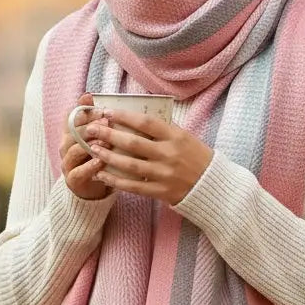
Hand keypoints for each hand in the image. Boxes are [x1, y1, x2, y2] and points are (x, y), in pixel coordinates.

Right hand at [61, 94, 112, 200]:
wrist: (92, 187)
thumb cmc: (95, 157)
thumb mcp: (95, 136)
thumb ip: (92, 117)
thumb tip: (87, 94)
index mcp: (70, 133)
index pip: (72, 118)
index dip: (84, 112)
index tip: (101, 109)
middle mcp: (65, 147)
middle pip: (72, 133)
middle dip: (89, 126)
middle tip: (106, 122)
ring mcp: (67, 163)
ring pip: (74, 151)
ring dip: (90, 145)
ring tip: (105, 141)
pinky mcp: (72, 180)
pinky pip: (78, 172)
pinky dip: (89, 166)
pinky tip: (101, 161)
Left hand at [82, 107, 212, 205]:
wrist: (212, 186)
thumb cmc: (198, 157)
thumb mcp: (185, 137)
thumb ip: (164, 129)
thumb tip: (136, 118)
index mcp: (176, 137)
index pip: (146, 123)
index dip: (125, 117)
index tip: (107, 112)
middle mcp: (169, 154)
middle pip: (133, 143)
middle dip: (109, 135)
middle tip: (91, 129)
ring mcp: (164, 174)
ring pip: (130, 165)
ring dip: (109, 157)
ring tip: (93, 150)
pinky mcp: (161, 192)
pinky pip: (134, 186)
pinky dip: (116, 181)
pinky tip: (101, 175)